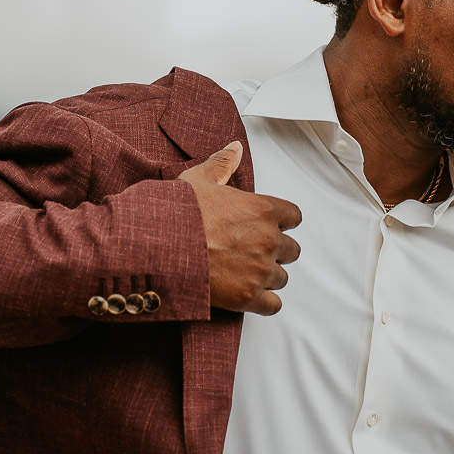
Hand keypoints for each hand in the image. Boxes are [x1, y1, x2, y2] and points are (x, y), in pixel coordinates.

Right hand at [180, 142, 301, 314]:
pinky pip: (273, 305)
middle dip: (274, 251)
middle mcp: (268, 240)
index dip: (281, 222)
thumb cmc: (178, 214)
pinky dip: (264, 303)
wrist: (159, 248)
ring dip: (267, 276)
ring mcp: (260, 270)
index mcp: (262, 209)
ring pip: (281, 277)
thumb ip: (221, 164)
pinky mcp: (249, 297)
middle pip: (291, 250)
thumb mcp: (198, 180)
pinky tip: (249, 297)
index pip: (293, 217)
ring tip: (243, 273)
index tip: (268, 226)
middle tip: (251, 251)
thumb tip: (234, 148)